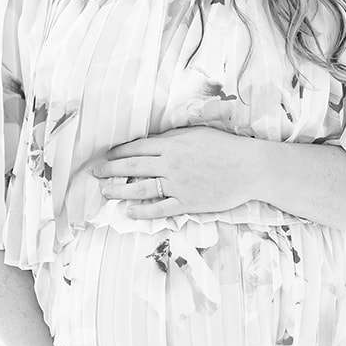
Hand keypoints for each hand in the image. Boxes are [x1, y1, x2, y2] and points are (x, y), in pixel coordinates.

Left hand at [92, 126, 258, 217]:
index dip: (119, 152)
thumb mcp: (197, 133)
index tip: (107, 155)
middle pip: (132, 167)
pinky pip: (160, 208)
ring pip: (140, 189)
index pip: (137, 148)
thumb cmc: (227, 147)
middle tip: (95, 173)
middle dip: (110, 170)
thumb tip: (153, 140)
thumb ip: (173, 138)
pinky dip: (143, 210)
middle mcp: (171, 164)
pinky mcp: (188, 203)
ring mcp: (178, 185)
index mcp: (172, 145)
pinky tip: (129, 211)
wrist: (250, 168)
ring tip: (104, 192)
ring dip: (119, 191)